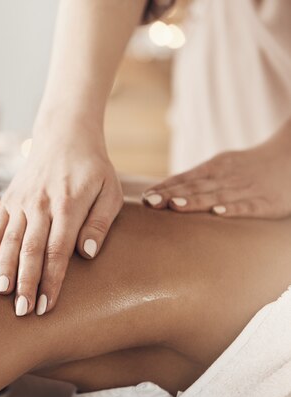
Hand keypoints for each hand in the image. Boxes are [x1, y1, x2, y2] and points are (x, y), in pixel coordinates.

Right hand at [0, 126, 122, 316]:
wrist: (64, 136)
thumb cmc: (93, 168)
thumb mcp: (109, 191)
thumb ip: (99, 222)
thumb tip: (88, 254)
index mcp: (68, 204)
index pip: (58, 250)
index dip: (52, 280)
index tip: (48, 306)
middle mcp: (40, 205)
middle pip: (30, 250)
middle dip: (26, 283)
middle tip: (23, 312)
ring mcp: (20, 202)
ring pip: (9, 241)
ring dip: (4, 269)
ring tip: (0, 295)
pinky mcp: (8, 200)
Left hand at [142, 136, 290, 218]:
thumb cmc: (249, 167)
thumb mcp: (221, 168)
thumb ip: (195, 180)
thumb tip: (161, 192)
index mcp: (215, 168)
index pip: (185, 178)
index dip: (165, 187)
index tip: (145, 197)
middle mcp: (227, 177)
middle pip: (196, 187)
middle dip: (172, 195)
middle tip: (151, 202)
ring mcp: (246, 189)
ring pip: (217, 196)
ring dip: (195, 201)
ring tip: (175, 206)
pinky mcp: (266, 202)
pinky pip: (248, 206)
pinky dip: (233, 209)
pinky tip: (217, 213)